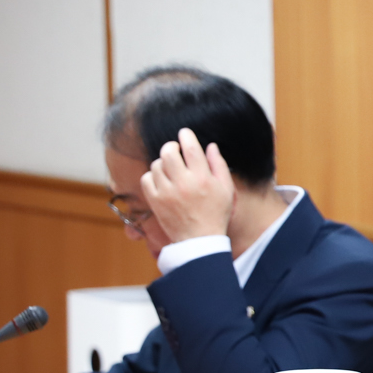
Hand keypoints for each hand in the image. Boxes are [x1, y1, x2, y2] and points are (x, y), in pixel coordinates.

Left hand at [139, 128, 235, 243]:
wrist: (200, 240)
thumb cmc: (215, 213)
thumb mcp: (226, 189)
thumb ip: (218, 165)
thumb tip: (210, 146)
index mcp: (202, 178)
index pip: (191, 148)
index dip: (186, 136)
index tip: (184, 133)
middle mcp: (183, 183)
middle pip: (168, 152)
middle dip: (171, 146)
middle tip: (175, 149)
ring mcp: (167, 192)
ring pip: (156, 165)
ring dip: (162, 163)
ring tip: (171, 169)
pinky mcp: (155, 201)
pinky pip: (146, 179)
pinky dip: (152, 176)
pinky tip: (162, 180)